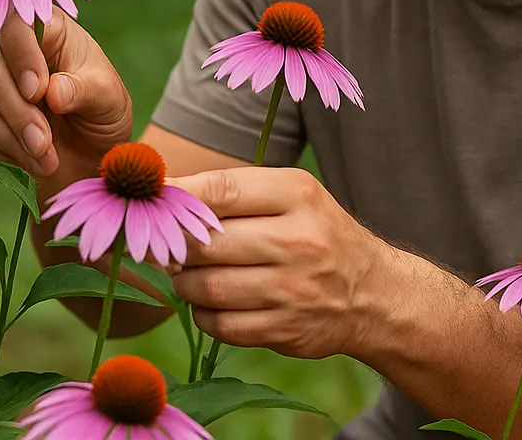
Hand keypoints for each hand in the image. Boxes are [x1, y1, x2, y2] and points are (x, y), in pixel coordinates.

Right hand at [0, 9, 132, 180]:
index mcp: (50, 33)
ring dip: (12, 134)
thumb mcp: (109, 99)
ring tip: (47, 156)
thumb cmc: (105, 113)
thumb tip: (54, 91)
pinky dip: (8, 149)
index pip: (18, 27)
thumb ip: (84, 89)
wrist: (93, 156)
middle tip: (43, 140)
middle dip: (17, 109)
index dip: (22, 57)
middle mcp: (16, 52)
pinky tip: (38, 161)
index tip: (38, 92)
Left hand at [168, 167, 392, 359]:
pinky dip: (203, 314)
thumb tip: (160, 197)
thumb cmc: (317, 233)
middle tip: (161, 244)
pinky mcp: (285, 330)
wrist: (374, 293)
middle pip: (205, 243)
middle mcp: (297, 241)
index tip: (147, 199)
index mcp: (297, 195)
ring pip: (205, 287)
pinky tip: (211, 302)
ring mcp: (292, 290)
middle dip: (172, 245)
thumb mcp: (292, 196)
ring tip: (189, 273)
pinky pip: (219, 326)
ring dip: (184, 282)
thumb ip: (233, 193)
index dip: (175, 197)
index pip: (220, 191)